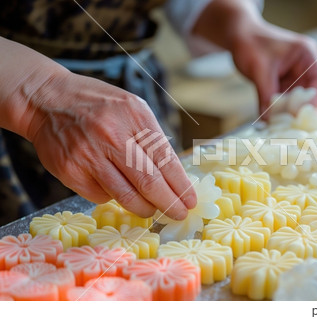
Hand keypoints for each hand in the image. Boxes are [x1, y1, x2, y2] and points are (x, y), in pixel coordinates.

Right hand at [25, 71, 196, 219]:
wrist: (45, 99)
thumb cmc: (96, 105)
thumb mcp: (131, 108)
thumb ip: (150, 137)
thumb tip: (173, 175)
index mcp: (134, 115)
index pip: (165, 159)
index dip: (180, 185)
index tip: (190, 200)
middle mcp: (112, 134)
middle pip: (149, 181)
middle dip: (169, 203)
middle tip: (179, 213)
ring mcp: (89, 154)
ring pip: (126, 195)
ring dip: (145, 208)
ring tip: (152, 211)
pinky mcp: (70, 171)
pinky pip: (101, 196)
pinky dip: (114, 198)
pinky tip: (117, 191)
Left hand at [231, 23, 316, 119]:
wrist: (237, 35)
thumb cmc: (251, 44)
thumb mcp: (260, 70)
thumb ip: (266, 95)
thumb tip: (267, 120)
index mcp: (306, 55)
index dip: (314, 99)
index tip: (302, 114)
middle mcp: (303, 65)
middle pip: (309, 92)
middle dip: (298, 108)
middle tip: (287, 123)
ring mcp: (293, 75)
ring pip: (295, 99)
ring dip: (286, 110)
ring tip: (276, 123)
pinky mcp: (282, 82)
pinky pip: (284, 99)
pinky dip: (277, 108)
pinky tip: (269, 118)